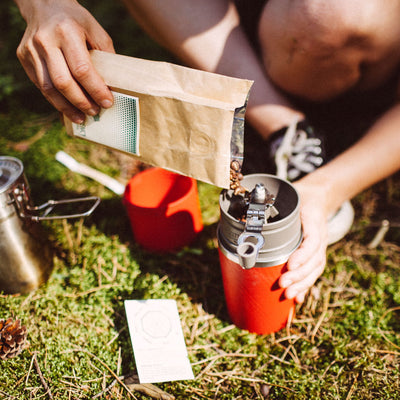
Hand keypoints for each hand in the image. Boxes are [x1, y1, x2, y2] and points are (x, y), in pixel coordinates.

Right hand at [16, 0, 114, 122]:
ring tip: (82, 117)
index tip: (107, 102)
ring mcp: (31, 50)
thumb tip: (115, 86)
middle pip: (64, 82)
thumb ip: (106, 56)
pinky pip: (41, 86)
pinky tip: (68, 108)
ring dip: (67, 107)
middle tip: (95, 112)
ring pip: (49, 88)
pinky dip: (55, 100)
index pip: (82, 69)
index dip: (95, 89)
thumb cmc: (76, 21)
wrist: (44, 5)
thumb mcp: (96, 31)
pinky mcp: (24, 58)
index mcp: (66, 31)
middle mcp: (45, 40)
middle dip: (81, 102)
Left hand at [279, 179, 328, 302]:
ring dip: (302, 284)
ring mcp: (320, 245)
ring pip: (315, 268)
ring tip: (288, 295)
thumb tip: (250, 206)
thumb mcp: (289, 193)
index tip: (290, 264)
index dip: (302, 255)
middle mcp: (319, 235)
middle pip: (314, 260)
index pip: (312, 241)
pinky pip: (313, 271)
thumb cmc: (300, 196)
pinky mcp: (316, 253)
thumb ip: (273, 200)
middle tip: (282, 284)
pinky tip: (298, 298)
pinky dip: (306, 285)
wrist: (318, 196)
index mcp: (313, 220)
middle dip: (298, 275)